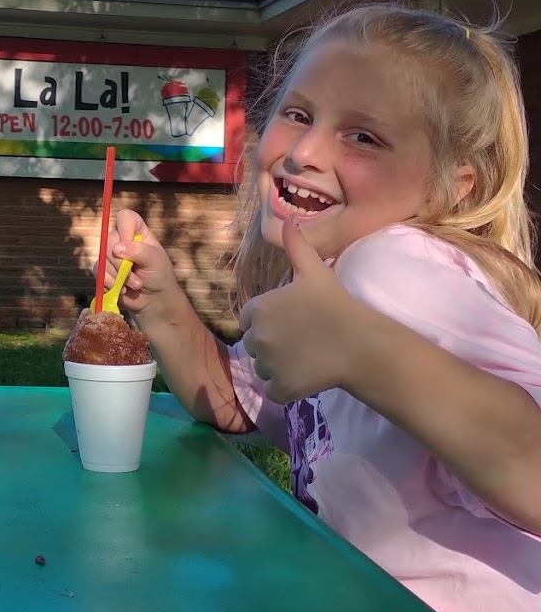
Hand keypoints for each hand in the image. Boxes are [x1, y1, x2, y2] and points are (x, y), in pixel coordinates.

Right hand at [98, 210, 179, 319]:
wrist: (153, 299)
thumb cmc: (159, 275)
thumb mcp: (155, 261)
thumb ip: (139, 251)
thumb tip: (117, 248)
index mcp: (137, 231)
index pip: (125, 217)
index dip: (125, 229)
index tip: (131, 245)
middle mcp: (122, 239)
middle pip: (110, 239)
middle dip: (122, 263)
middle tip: (137, 278)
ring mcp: (111, 254)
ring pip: (103, 258)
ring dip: (119, 277)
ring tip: (135, 285)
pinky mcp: (103, 269)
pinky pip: (98, 271)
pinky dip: (109, 283)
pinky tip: (122, 289)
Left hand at [238, 219, 362, 402]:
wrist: (360, 343)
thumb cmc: (336, 304)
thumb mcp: (314, 271)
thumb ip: (296, 246)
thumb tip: (288, 219)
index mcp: (258, 309)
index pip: (249, 320)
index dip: (268, 322)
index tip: (291, 323)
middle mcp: (256, 338)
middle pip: (254, 346)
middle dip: (272, 346)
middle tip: (301, 342)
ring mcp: (267, 365)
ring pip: (263, 370)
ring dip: (277, 368)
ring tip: (305, 359)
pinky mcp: (280, 389)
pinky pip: (274, 392)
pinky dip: (285, 389)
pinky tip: (306, 377)